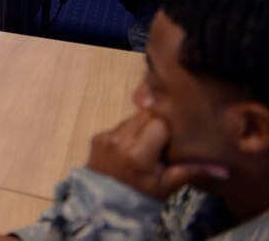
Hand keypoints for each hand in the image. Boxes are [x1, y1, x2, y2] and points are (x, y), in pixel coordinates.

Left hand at [87, 110, 227, 200]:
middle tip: (160, 141)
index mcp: (138, 153)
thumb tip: (224, 169)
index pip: (159, 123)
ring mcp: (106, 137)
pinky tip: (130, 148)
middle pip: (144, 116)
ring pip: (131, 118)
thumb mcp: (169, 184)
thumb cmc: (143, 195)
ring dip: (141, 127)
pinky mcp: (97, 136)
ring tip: (145, 145)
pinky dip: (127, 133)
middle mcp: (119, 141)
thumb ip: (193, 170)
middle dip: (155, 125)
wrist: (107, 203)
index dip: (167, 129)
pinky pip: (118, 126)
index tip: (170, 141)